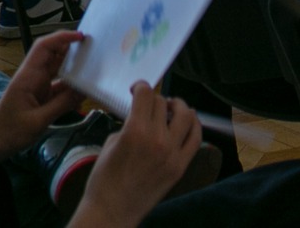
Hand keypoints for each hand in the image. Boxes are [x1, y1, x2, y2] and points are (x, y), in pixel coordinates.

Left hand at [0, 31, 83, 167]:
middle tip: (95, 50)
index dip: (63, 37)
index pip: (45, 47)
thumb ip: (61, 105)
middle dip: (72, 49)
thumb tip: (84, 91)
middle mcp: (33, 77)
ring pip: (58, 70)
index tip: (82, 37)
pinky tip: (84, 92)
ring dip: (74, 68)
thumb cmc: (9, 132)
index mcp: (29, 76)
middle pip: (54, 54)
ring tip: (94, 67)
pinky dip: (71, 87)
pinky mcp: (40, 97)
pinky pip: (59, 86)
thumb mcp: (38, 121)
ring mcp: (37, 86)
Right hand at [69, 82, 201, 227]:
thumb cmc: (104, 181)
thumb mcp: (110, 144)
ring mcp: (172, 153)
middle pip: (163, 103)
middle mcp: (157, 139)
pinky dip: (194, 125)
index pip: (146, 95)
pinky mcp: (180, 166)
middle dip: (155, 99)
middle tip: (150, 104)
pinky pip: (196, 138)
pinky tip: (188, 122)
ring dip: (179, 106)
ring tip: (172, 108)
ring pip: (187, 115)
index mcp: (135, 131)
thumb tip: (139, 115)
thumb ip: (128, 125)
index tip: (138, 89)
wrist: (111, 212)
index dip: (141, 87)